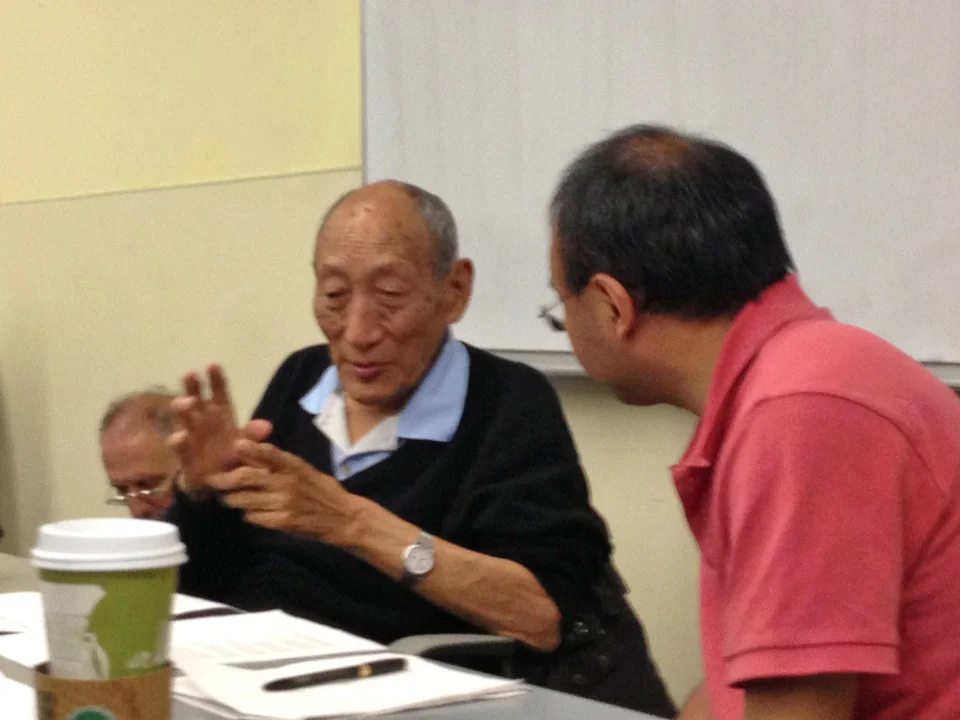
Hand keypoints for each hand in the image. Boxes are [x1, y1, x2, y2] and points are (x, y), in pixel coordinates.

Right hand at [169, 365, 271, 490]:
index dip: (215, 379)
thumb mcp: (244, 444)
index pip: (218, 392)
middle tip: (191, 374)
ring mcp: (190, 433)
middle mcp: (202, 419)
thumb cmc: (229, 455)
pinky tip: (180, 436)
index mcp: (220, 414)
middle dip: (193, 386)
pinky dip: (179, 440)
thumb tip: (266, 426)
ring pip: (182, 416)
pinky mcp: (183, 452)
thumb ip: (253, 435)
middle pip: (196, 398)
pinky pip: (179, 445)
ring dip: (183, 406)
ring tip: (189, 402)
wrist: (213, 481)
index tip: (212, 365)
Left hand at [209, 438, 363, 543]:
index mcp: (294, 466)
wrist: (342, 517)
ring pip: (244, 500)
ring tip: (227, 498)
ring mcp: (283, 503)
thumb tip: (251, 452)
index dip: (251, 448)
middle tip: (212, 480)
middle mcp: (287, 483)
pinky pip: (254, 517)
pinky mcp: (281, 522)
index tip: (234, 445)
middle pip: (246, 478)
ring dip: (232, 499)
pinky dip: (248, 514)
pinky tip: (249, 512)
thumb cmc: (321, 489)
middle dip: (224, 479)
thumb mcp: (304, 470)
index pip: (270, 453)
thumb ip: (280, 463)